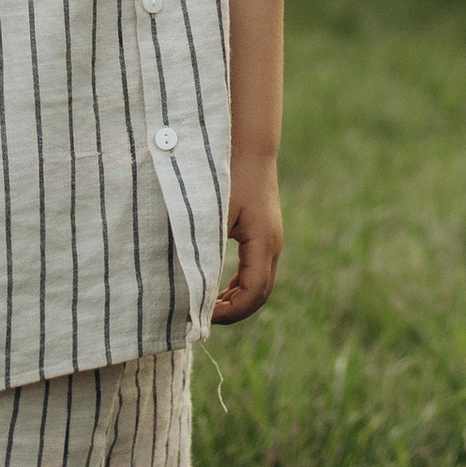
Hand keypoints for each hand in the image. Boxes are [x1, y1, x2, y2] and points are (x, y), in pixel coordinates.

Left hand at [215, 156, 284, 323]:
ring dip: (238, 301)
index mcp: (263, 242)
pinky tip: (220, 289)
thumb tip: (192, 284)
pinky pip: (257, 271)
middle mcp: (272, 245)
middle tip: (203, 319)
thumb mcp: (212, 212)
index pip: (253, 293)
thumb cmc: (229, 175)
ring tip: (208, 308)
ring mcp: (272, 240)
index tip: (204, 315)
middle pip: (261, 295)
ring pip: (261, 285)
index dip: (230, 312)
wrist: (250, 147)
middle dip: (234, 312)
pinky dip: (240, 287)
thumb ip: (205, 247)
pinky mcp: (265, 235)